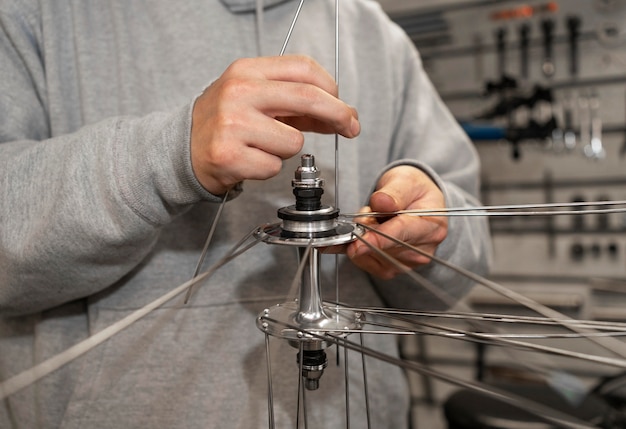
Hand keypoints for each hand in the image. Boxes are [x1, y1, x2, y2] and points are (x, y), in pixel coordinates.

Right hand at [190, 55, 360, 194]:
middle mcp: (239, 93)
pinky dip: (268, 168)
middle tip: (351, 128)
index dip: (332, 89)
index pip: (303, 69)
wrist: (182, 149)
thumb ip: (297, 105)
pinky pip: (274, 167)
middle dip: (339, 114)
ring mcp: (232, 125)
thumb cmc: (225, 123)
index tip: (344, 106)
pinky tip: (249, 160)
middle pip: (308, 98)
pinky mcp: (229, 156)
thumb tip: (342, 116)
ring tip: (261, 147)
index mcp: (247, 72)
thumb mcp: (256, 100)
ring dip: (286, 150)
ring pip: (294, 142)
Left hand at [347, 166, 447, 278]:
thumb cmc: (413, 190)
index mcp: (431, 226)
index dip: (377, 239)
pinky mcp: (393, 270)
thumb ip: (393, 192)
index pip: (400, 234)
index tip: (357, 243)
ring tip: (374, 219)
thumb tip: (380, 202)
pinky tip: (368, 233)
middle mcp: (423, 249)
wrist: (418, 203)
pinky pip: (366, 263)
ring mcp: (408, 263)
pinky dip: (358, 248)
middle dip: (365, 228)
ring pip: (371, 255)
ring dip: (362, 237)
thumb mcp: (405, 180)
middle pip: (382, 246)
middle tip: (368, 210)